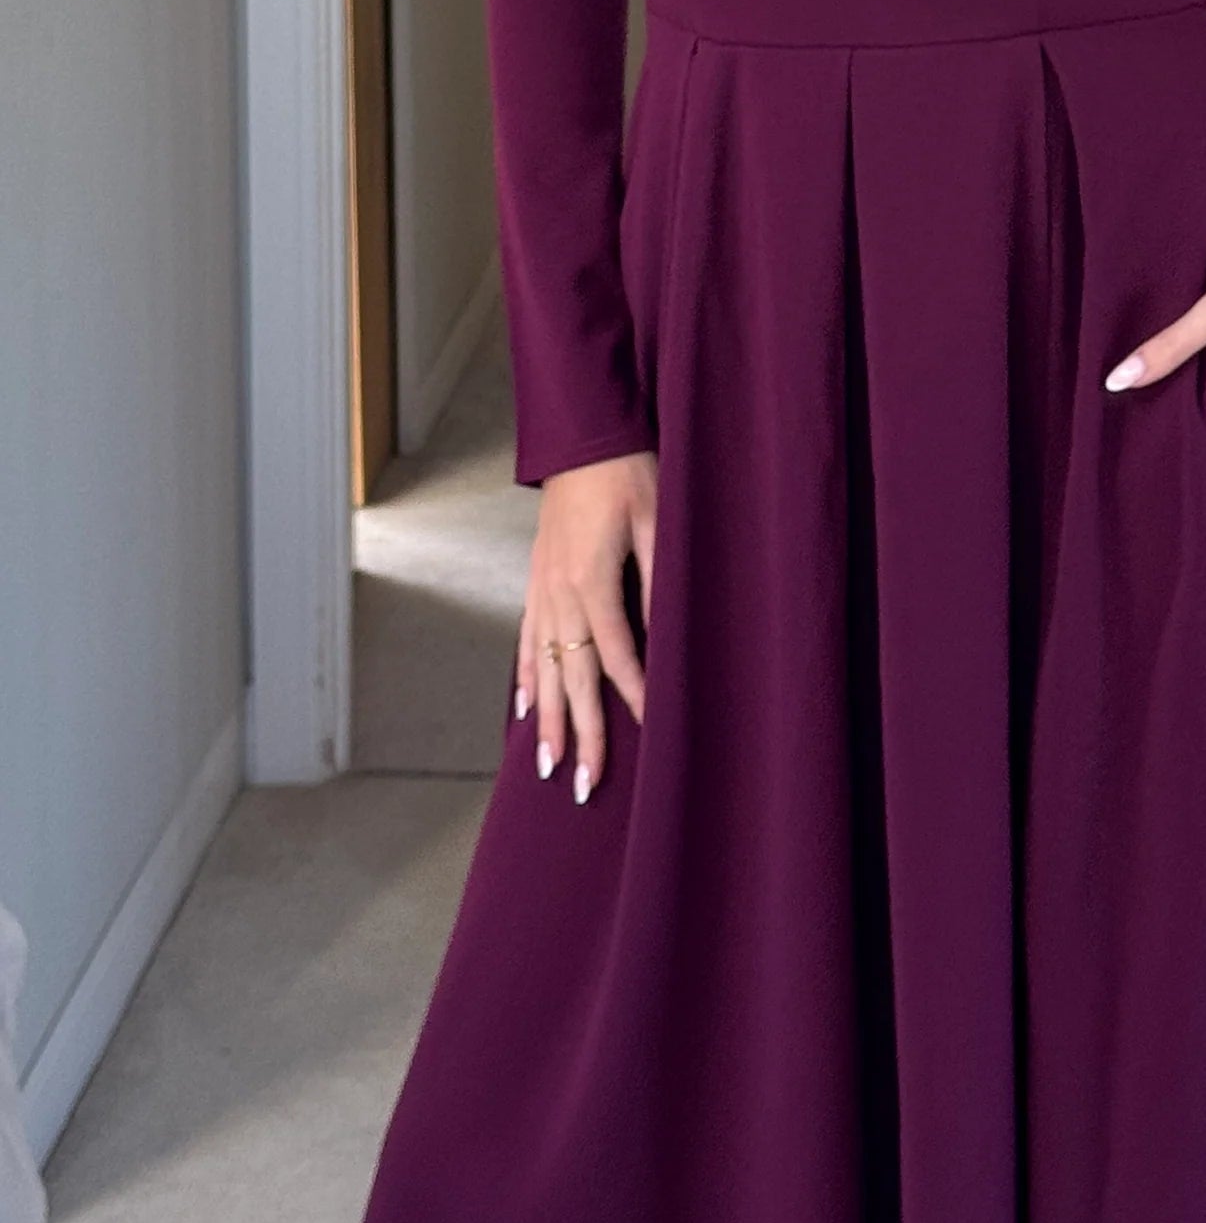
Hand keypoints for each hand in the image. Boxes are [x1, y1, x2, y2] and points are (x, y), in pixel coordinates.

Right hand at [514, 447, 656, 803]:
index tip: (651, 734)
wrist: (582, 436)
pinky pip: (525, 641)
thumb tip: (666, 635)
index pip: (616, 656)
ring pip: (541, 668)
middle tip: (582, 786)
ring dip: (544, 718)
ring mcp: (541, 590)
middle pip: (571, 677)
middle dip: (577, 733)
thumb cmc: (627, 472)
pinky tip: (523, 707)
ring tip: (545, 765)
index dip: (635, 697)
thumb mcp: (656, 521)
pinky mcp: (535, 582)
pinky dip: (523, 677)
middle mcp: (558, 594)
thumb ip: (656, 580)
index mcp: (590, 581)